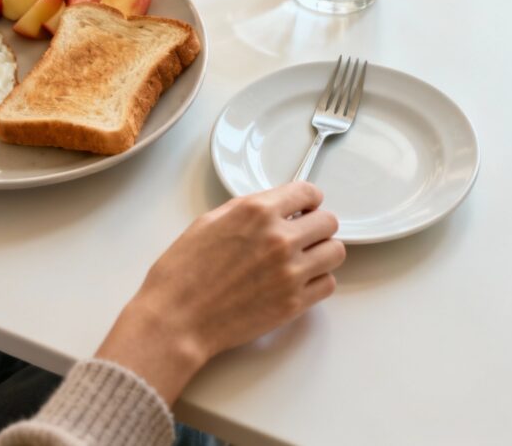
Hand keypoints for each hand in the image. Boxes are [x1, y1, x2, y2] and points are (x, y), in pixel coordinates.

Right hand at [96, 182, 343, 403]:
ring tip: (304, 259)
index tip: (305, 207)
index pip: (308, 192)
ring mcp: (290, 272)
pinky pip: (328, 284)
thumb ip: (246, 211)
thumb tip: (271, 208)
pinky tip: (298, 281)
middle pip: (328, 222)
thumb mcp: (208, 222)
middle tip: (303, 234)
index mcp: (256, 212)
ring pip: (335, 252)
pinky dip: (317, 281)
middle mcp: (279, 238)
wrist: (176, 319)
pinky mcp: (294, 303)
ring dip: (322, 253)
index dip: (308, 200)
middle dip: (316, 225)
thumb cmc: (182, 273)